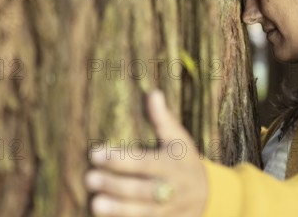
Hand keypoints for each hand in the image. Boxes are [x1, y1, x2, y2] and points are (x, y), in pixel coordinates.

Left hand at [85, 90, 207, 216]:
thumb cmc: (186, 161)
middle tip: (89, 178)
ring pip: (142, 212)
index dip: (120, 159)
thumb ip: (163, 119)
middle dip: (115, 185)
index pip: (144, 162)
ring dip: (118, 209)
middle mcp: (170, 188)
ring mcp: (167, 210)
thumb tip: (153, 92)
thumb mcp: (180, 139)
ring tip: (95, 204)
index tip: (95, 153)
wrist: (208, 196)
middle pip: (142, 189)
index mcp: (172, 164)